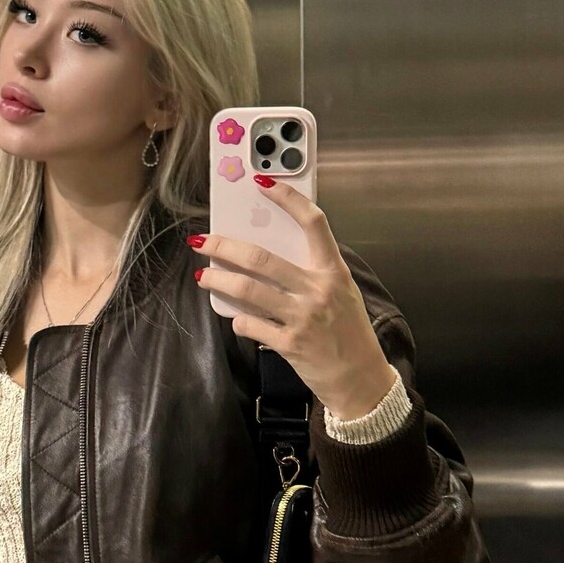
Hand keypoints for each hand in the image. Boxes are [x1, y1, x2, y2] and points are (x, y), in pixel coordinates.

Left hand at [189, 177, 396, 419]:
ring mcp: (302, 317)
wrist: (361, 379)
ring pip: (248, 291)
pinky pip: (251, 325)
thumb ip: (314, 272)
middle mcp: (318, 290)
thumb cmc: (350, 333)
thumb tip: (273, 252)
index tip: (263, 183)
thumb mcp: (343, 293)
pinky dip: (238, 320)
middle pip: (261, 259)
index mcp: (334, 271)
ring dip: (219, 281)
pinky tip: (236, 318)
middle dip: (224, 247)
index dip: (288, 199)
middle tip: (203, 241)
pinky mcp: (289, 344)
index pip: (314, 224)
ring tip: (204, 276)